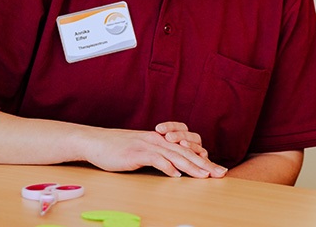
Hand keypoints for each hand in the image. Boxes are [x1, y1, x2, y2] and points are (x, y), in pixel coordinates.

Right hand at [77, 127, 226, 178]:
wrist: (96, 142)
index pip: (187, 149)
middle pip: (186, 152)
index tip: (217, 169)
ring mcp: (148, 145)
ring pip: (175, 155)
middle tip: (219, 173)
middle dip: (204, 163)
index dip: (203, 159)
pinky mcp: (136, 153)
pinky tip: (177, 175)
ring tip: (205, 176)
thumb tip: (176, 169)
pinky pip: (155, 159)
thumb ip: (160, 156)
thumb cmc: (119, 148)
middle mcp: (158, 140)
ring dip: (191, 166)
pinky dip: (167, 167)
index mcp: (162, 139)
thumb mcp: (143, 151)